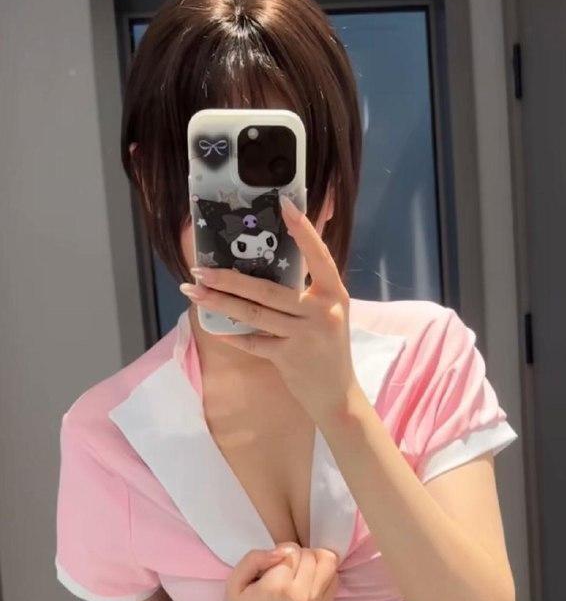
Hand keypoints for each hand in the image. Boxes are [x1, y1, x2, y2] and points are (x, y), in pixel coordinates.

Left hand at [179, 196, 362, 422]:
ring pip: (254, 314)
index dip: (302, 230)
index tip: (283, 204)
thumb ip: (308, 290)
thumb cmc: (329, 350)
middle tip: (200, 267)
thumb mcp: (328, 313)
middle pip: (268, 289)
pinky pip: (253, 342)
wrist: (337, 396)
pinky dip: (234, 335)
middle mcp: (321, 312)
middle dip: (229, 278)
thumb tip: (274, 262)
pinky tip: (214, 327)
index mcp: (334, 294)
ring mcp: (304, 336)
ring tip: (194, 290)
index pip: (318, 255)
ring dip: (220, 302)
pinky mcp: (289, 358)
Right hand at [224, 542, 338, 600]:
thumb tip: (280, 551)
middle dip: (299, 555)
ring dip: (316, 560)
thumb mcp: (235, 582)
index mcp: (277, 586)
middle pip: (311, 555)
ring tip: (302, 569)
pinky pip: (335, 579)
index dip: (282, 550)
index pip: (292, 550)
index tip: (273, 563)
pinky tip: (311, 579)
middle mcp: (301, 594)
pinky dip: (326, 573)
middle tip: (286, 567)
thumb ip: (254, 559)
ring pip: (329, 563)